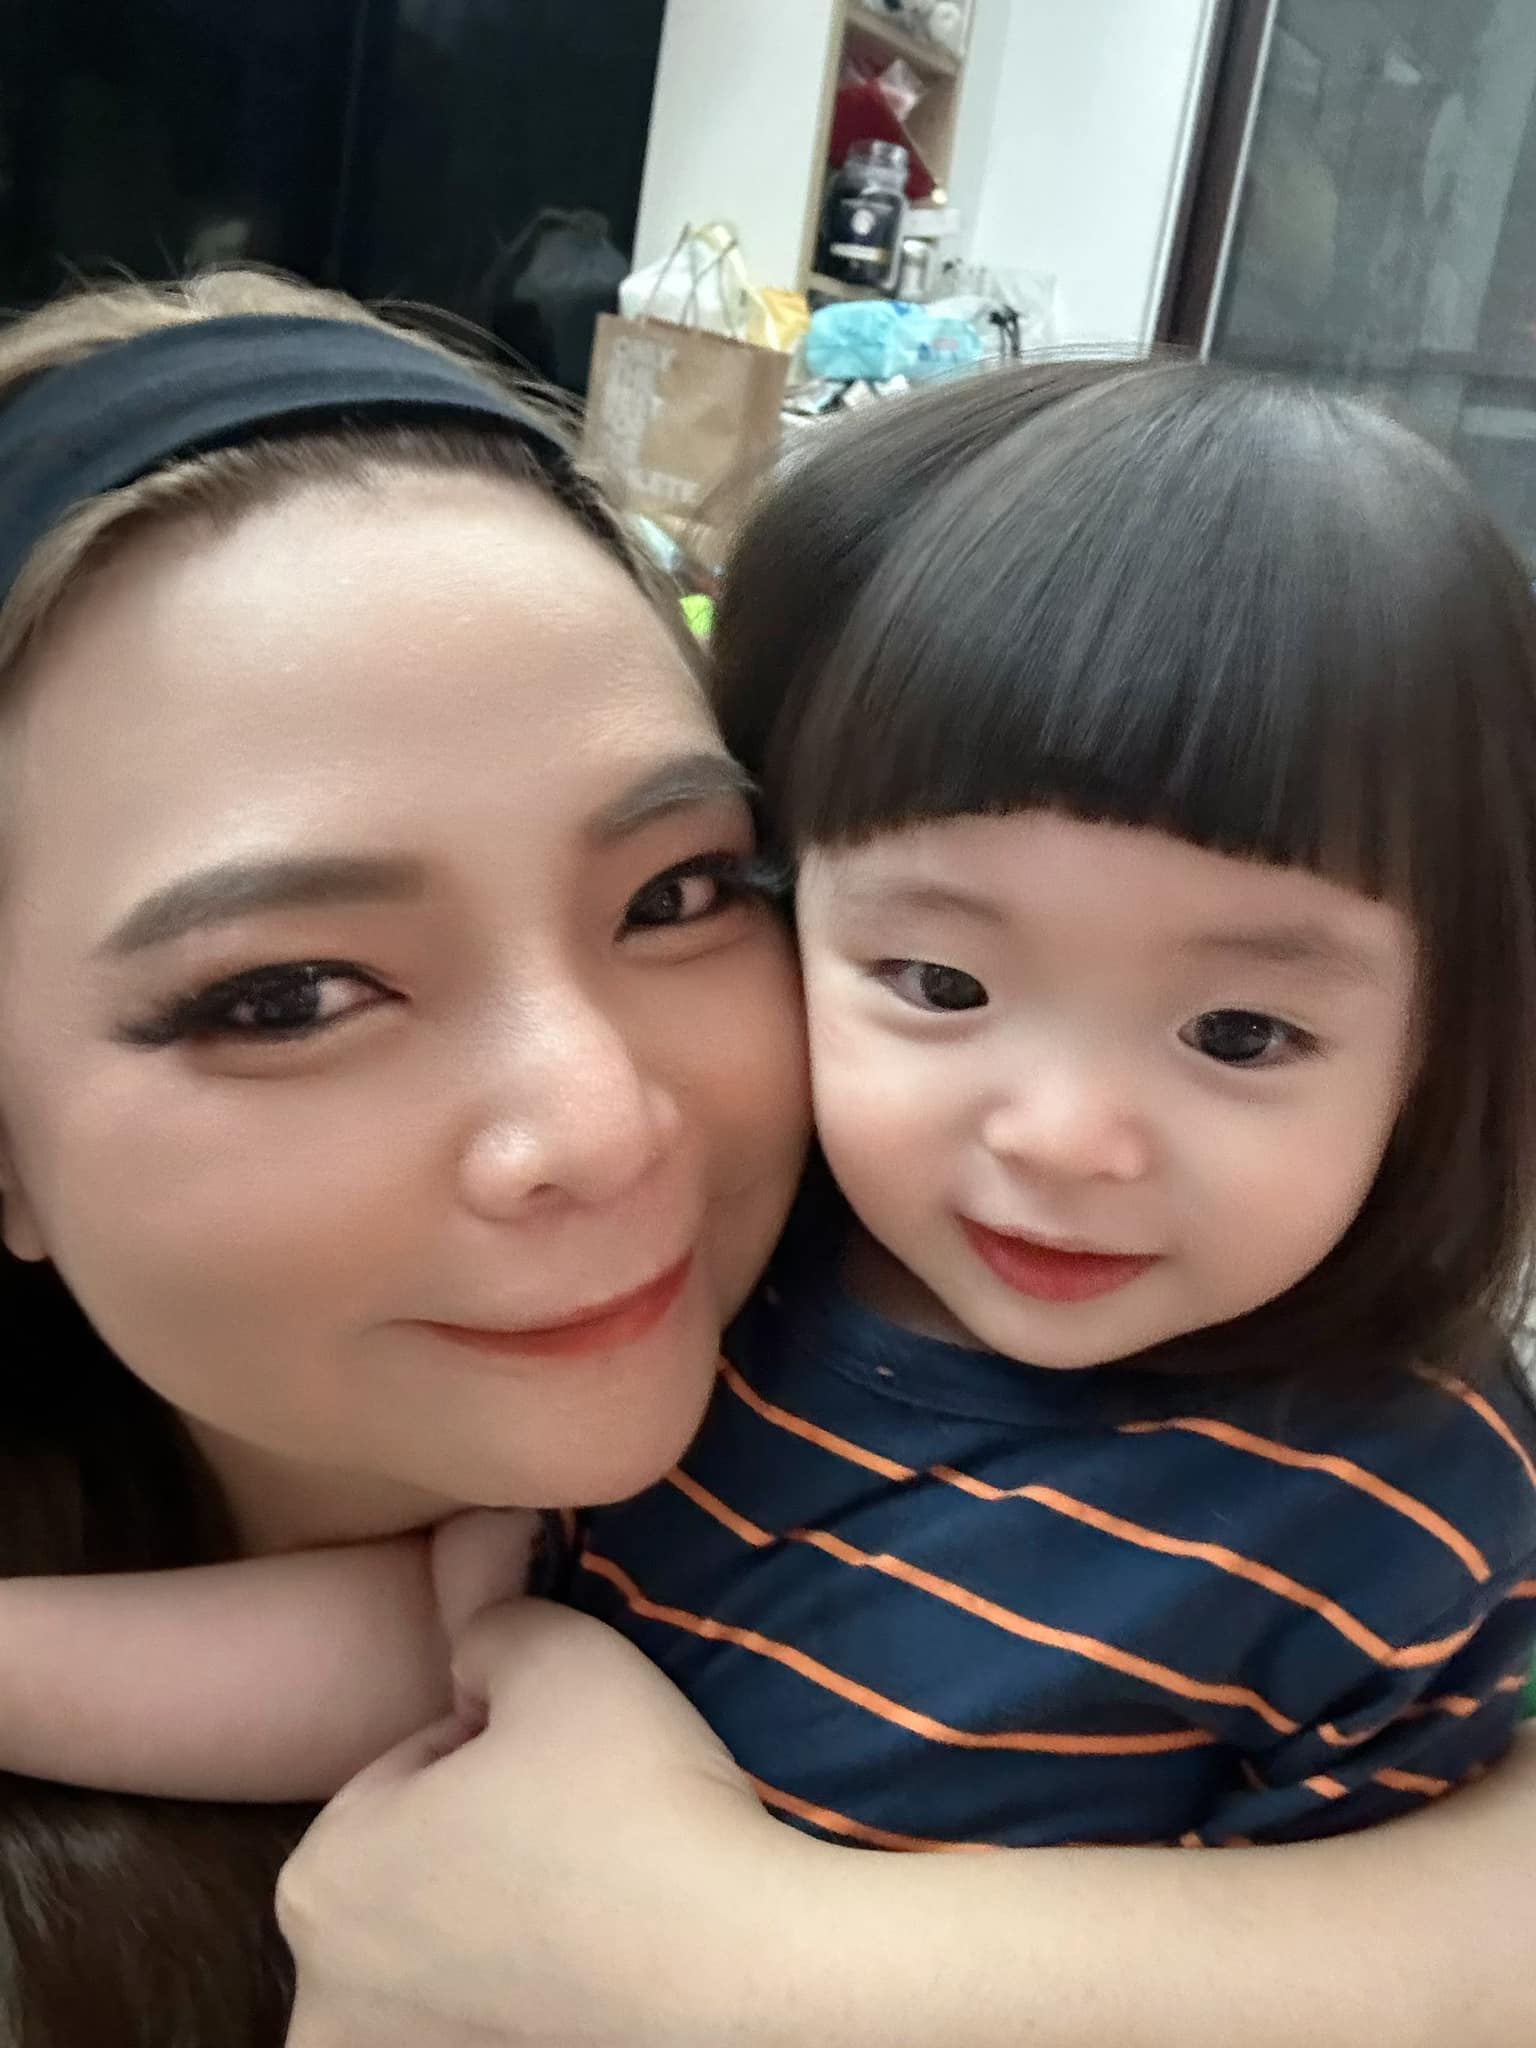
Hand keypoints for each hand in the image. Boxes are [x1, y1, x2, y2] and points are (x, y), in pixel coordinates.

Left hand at [279, 1600, 819, 2047]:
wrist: (747, 1972)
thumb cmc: (637, 1806)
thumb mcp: (555, 1645)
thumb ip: (485, 1629)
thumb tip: (475, 1667)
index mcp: (320, 1882)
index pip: (411, 1772)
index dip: (496, 1746)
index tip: (565, 1764)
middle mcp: (327, 2003)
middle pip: (416, 1871)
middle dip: (485, 1839)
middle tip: (584, 1829)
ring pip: (445, 1958)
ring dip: (497, 1927)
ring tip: (593, 1904)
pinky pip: (486, 2021)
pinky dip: (524, 2003)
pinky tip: (591, 1979)